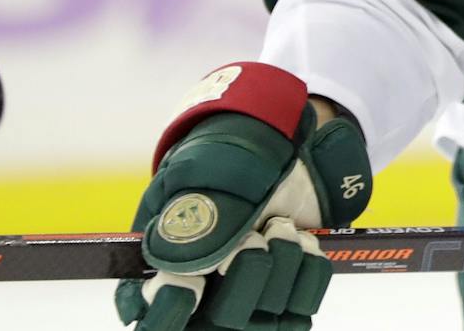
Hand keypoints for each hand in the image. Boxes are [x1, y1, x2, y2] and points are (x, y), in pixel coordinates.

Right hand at [115, 64, 370, 328]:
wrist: (282, 149)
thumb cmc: (228, 159)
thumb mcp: (199, 176)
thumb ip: (184, 224)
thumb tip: (174, 275)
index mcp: (165, 269)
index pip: (154, 322)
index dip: (170, 313)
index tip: (192, 286)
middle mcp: (205, 298)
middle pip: (226, 320)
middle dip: (249, 269)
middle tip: (255, 232)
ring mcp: (249, 303)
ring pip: (271, 314)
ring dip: (284, 259)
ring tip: (279, 225)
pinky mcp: (288, 299)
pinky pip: (305, 304)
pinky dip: (309, 265)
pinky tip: (301, 240)